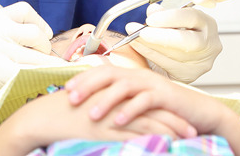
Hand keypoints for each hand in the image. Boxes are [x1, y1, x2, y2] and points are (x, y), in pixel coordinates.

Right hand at [0, 2, 64, 116]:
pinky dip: (39, 77)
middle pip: (35, 34)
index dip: (39, 22)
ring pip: (37, 56)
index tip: (44, 34)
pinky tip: (37, 80)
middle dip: (45, 47)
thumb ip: (7, 31)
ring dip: (46, 65)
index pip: (24, 10)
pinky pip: (30, 72)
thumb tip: (43, 38)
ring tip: (44, 71)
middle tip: (42, 57)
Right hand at [0, 84, 196, 154]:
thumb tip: (117, 117)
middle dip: (176, 120)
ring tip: (189, 138)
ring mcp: (114, 114)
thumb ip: (105, 108)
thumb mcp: (88, 106)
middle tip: (194, 129)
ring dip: (171, 131)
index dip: (165, 110)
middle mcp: (118, 101)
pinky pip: (136, 134)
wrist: (46, 116)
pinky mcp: (108, 128)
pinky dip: (153, 139)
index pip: (146, 101)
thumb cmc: (63, 113)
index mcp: (114, 94)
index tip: (181, 119)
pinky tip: (166, 145)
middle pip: (154, 109)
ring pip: (150, 121)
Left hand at [65, 66, 227, 134]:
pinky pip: (146, 101)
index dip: (83, 79)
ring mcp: (153, 84)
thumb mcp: (139, 105)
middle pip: (109, 74)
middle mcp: (139, 76)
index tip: (65, 90)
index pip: (102, 71)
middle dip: (88, 86)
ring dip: (106, 100)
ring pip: (125, 86)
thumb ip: (120, 102)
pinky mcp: (166, 96)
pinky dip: (131, 110)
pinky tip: (120, 121)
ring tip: (92, 114)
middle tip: (71, 99)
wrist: (199, 114)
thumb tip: (92, 107)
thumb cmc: (166, 112)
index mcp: (131, 76)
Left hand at [125, 3, 221, 83]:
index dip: (170, 17)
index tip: (151, 18)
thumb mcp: (171, 20)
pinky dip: (151, 56)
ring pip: (175, 56)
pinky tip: (140, 49)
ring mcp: (202, 63)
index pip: (192, 17)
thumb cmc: (178, 35)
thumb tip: (153, 10)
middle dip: (160, 36)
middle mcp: (210, 45)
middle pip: (188, 41)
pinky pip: (168, 67)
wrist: (181, 57)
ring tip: (134, 39)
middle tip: (141, 32)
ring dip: (150, 47)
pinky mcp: (190, 76)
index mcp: (207, 24)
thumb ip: (163, 14)